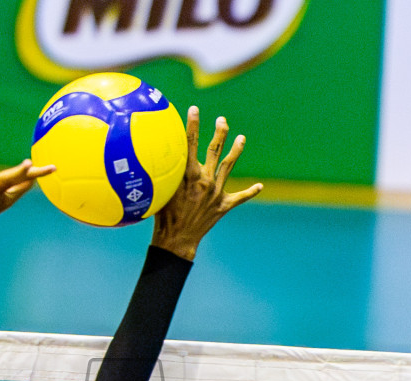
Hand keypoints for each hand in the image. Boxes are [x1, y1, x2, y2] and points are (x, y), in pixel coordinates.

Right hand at [150, 108, 262, 261]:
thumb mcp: (159, 190)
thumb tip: (151, 156)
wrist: (177, 241)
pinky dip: (250, 191)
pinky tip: (259, 186)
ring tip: (242, 138)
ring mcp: (216, 193)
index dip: (192, 124)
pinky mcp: (223, 206)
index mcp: (188, 175)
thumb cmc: (162, 217)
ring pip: (229, 166)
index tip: (194, 109)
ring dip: (236, 151)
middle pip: (215, 150)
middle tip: (222, 120)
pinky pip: (240, 197)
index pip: (190, 143)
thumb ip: (161, 173)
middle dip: (219, 132)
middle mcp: (205, 180)